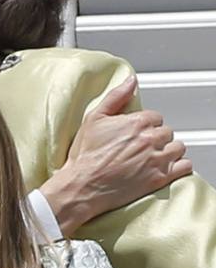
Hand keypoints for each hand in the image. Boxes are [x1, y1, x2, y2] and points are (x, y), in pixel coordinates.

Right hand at [41, 76, 191, 235]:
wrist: (82, 185)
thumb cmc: (85, 154)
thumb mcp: (94, 118)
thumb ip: (116, 97)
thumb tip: (131, 81)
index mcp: (136, 122)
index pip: (155, 117)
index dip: (146, 124)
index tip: (137, 133)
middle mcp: (150, 139)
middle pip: (167, 132)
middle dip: (157, 138)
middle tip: (142, 146)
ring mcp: (157, 159)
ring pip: (178, 148)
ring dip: (169, 151)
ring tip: (154, 156)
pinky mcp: (160, 178)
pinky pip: (185, 166)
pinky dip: (180, 166)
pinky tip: (167, 167)